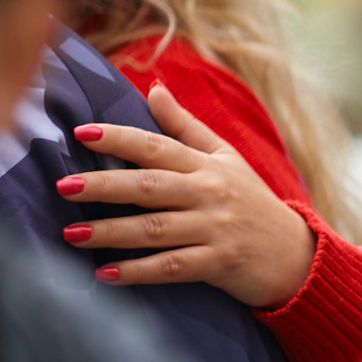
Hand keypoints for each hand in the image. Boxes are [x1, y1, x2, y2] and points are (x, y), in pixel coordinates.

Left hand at [57, 82, 315, 308]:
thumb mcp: (226, 158)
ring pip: (155, 229)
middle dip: (105, 185)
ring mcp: (214, 230)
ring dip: (111, 232)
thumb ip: (185, 126)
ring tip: (71, 234)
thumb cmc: (252, 202)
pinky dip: (137, 272)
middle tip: (64, 186)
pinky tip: (104, 274)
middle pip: (150, 186)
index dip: (121, 138)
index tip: (82, 133)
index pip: (159, 146)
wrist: (296, 254)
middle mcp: (210, 194)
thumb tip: (153, 87)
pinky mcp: (217, 264)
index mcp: (208, 166)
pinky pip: (171, 267)